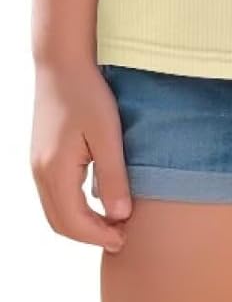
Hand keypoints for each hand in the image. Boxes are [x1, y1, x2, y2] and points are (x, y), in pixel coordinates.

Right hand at [31, 59, 131, 254]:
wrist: (62, 63)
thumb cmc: (86, 93)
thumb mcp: (107, 135)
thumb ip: (113, 177)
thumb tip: (119, 215)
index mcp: (54, 170)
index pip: (74, 222)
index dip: (99, 236)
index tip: (124, 238)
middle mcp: (40, 173)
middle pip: (61, 223)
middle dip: (89, 235)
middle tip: (120, 236)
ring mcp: (38, 165)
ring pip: (55, 211)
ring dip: (81, 223)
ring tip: (112, 221)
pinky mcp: (42, 156)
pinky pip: (54, 194)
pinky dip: (73, 207)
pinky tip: (96, 199)